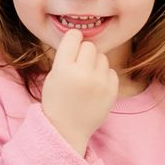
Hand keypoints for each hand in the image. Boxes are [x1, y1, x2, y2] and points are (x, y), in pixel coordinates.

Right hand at [40, 29, 119, 154]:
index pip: (73, 37)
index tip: (72, 44)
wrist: (66, 129)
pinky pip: (111, 71)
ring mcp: (100, 83)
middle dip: (83, 53)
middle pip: (89, 46)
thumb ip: (66, 56)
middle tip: (77, 66)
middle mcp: (83, 74)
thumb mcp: (53, 75)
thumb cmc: (56, 100)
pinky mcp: (112, 91)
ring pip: (102, 57)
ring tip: (86, 78)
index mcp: (64, 69)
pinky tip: (94, 87)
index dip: (72, 39)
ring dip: (95, 64)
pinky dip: (103, 76)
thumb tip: (82, 36)